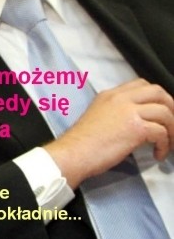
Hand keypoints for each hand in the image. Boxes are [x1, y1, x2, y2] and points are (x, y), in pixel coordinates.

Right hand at [45, 78, 173, 187]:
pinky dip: (165, 145)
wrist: (74, 152)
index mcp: (110, 95)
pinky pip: (162, 132)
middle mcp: (120, 98)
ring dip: (172, 130)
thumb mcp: (97, 116)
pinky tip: (158, 154)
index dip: (157, 97)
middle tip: (171, 126)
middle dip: (171, 108)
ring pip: (164, 112)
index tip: (159, 113)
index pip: (141, 84)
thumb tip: (137, 122)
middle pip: (158, 92)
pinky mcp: (136, 127)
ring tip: (168, 144)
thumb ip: (116, 112)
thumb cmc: (82, 142)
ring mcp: (128, 111)